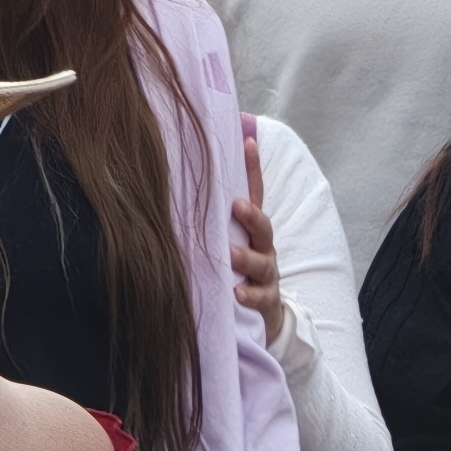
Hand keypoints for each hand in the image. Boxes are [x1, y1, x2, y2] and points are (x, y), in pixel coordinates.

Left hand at [231, 126, 284, 349]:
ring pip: (262, 264)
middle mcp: (262, 247)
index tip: (247, 141)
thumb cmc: (238, 265)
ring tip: (231, 254)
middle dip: (251, 215)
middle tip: (238, 206)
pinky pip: (261, 298)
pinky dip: (249, 296)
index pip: (254, 192)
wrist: (264, 310)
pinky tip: (237, 293)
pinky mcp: (267, 301)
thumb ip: (212, 211)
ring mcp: (266, 274)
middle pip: (263, 227)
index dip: (252, 167)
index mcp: (251, 227)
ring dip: (246, 258)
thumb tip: (183, 172)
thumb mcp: (229, 236)